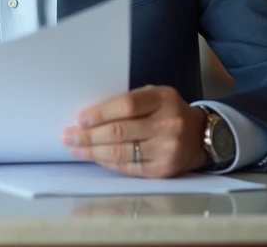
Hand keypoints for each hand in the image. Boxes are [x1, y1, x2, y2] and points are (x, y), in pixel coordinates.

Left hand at [60, 85, 208, 177]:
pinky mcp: (163, 170)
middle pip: (120, 132)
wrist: (199, 136)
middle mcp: (168, 125)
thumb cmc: (167, 111)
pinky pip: (129, 168)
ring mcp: (167, 150)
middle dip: (89, 135)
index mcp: (163, 99)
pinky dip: (107, 163)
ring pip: (121, 153)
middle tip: (68, 135)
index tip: (80, 119)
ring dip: (93, 151)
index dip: (101, 113)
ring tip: (75, 148)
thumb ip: (128, 101)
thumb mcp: (154, 95)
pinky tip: (94, 157)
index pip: (127, 105)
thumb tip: (90, 115)